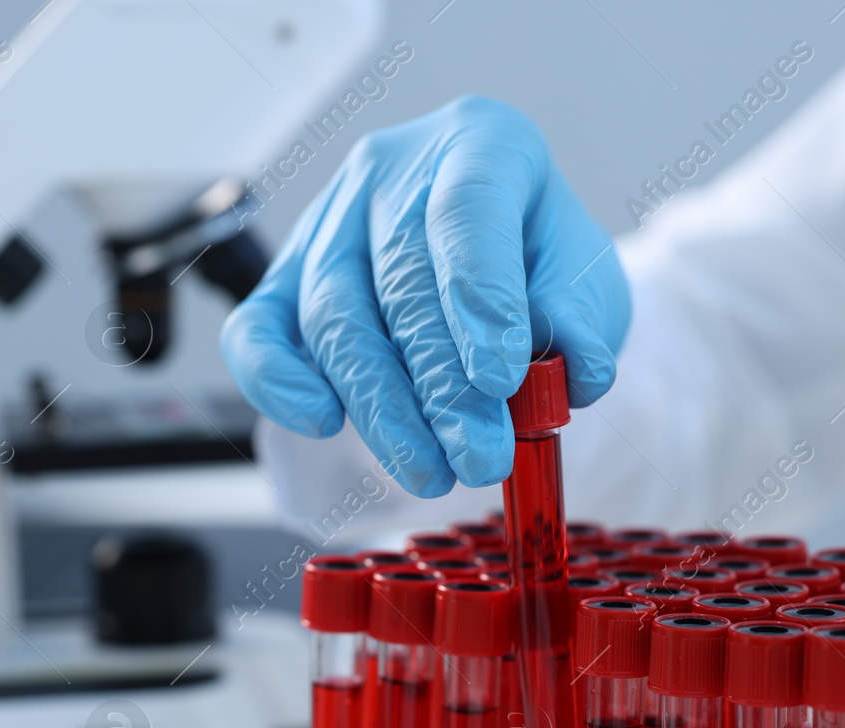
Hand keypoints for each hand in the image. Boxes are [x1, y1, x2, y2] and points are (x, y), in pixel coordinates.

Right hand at [221, 95, 629, 496]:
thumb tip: (571, 369)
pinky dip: (278, 381)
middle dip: (441, 384)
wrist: (494, 268)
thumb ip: (581, 317)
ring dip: (382, 407)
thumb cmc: (537, 264)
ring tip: (430, 467)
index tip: (503, 376)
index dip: (480, 297)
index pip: (467, 210)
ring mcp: (328, 223)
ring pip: (334, 316)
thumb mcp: (586, 279)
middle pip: (399, 278)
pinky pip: (258, 330)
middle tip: (478, 455)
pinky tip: (323, 421)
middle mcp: (392, 171)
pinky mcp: (284, 279)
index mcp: (480, 143)